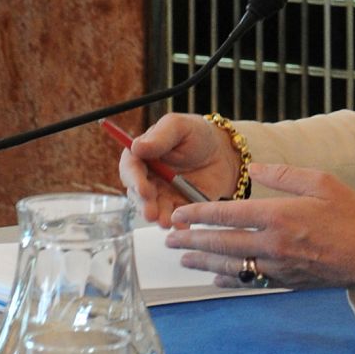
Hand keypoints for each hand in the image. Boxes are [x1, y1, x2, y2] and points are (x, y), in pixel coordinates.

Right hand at [119, 113, 240, 226]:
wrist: (224, 152)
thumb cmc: (198, 134)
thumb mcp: (180, 127)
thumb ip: (160, 136)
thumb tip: (136, 146)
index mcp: (142, 156)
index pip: (130, 169)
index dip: (135, 180)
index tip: (144, 189)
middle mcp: (147, 178)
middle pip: (138, 195)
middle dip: (144, 205)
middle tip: (152, 212)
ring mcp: (161, 195)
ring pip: (154, 209)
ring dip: (159, 217)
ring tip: (167, 222)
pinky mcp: (177, 207)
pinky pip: (175, 218)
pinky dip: (178, 223)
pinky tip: (183, 226)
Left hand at [165, 164, 354, 299]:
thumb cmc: (351, 216)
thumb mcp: (323, 182)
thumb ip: (285, 174)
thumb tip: (256, 168)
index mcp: (280, 215)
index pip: (228, 215)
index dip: (199, 214)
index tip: (181, 213)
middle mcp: (273, 244)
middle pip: (221, 243)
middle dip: (192, 240)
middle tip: (170, 238)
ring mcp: (276, 267)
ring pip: (229, 265)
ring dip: (202, 261)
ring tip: (184, 257)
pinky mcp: (283, 282)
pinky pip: (247, 281)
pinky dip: (226, 279)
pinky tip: (214, 276)